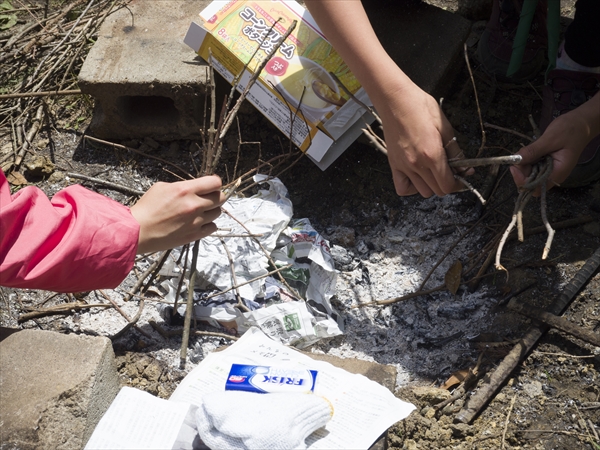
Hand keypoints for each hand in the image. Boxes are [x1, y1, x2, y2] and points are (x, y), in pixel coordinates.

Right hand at [130, 175, 225, 253]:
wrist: (138, 230)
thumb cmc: (147, 208)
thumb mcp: (162, 187)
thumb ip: (183, 186)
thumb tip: (195, 187)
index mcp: (185, 190)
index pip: (215, 182)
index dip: (214, 183)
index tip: (211, 186)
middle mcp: (194, 205)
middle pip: (221, 198)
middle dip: (216, 196)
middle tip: (208, 198)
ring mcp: (196, 221)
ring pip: (218, 212)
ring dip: (212, 210)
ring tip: (201, 211)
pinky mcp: (194, 234)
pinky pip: (213, 227)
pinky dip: (208, 224)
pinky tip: (199, 222)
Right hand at [377, 81, 469, 196]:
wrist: (395, 100)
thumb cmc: (420, 107)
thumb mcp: (445, 126)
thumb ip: (455, 150)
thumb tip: (464, 168)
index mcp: (432, 154)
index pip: (448, 185)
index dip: (459, 184)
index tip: (462, 176)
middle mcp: (417, 164)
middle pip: (437, 191)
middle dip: (447, 184)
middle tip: (450, 172)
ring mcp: (404, 166)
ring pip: (422, 192)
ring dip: (431, 186)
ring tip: (433, 172)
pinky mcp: (393, 165)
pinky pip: (402, 188)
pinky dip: (411, 187)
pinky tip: (417, 177)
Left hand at [510, 109, 593, 194]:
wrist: (581, 123)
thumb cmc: (570, 130)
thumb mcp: (551, 138)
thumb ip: (534, 150)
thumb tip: (517, 159)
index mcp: (558, 172)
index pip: (535, 188)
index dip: (522, 181)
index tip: (514, 167)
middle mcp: (553, 175)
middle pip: (531, 183)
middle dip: (521, 172)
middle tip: (518, 156)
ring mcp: (550, 170)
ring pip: (530, 176)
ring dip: (523, 166)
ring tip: (526, 152)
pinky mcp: (547, 165)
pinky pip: (533, 168)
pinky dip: (527, 161)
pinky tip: (529, 152)